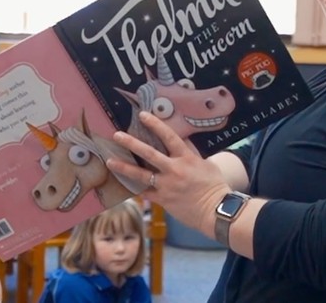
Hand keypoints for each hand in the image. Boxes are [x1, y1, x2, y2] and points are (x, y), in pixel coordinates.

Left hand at [107, 111, 230, 234]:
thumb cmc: (214, 185)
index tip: (142, 115)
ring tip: (109, 161)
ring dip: (123, 167)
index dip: (155, 124)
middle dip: (131, 143)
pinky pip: (144, 193)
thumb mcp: (205, 163)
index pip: (169, 136)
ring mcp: (167, 186)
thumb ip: (190, 151)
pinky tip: (122, 184)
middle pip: (149, 153)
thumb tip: (180, 137)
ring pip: (140, 175)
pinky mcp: (163, 200)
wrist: (216, 210)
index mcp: (186, 158)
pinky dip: (134, 189)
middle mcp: (174, 170)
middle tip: (117, 135)